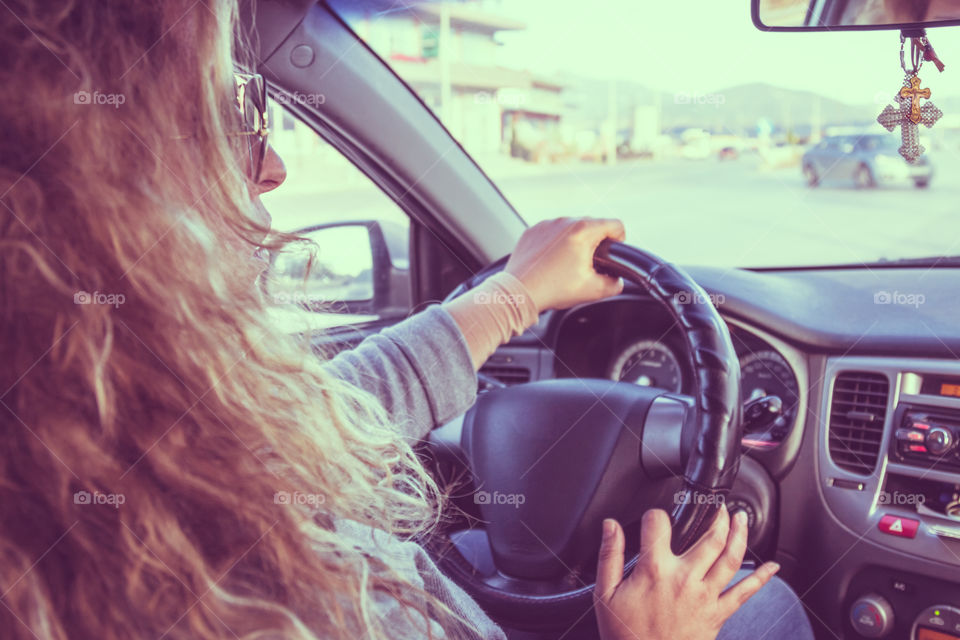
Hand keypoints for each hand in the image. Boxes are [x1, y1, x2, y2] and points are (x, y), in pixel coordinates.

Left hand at [505, 217, 624, 311]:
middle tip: (588, 265)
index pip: (616, 225)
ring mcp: (546, 224)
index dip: (620, 240)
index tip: (612, 253)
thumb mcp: (593, 291)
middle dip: (595, 243)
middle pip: (592, 225)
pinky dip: (555, 244)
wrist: (518, 292)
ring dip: (574, 242)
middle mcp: (565, 221)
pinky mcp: (532, 231)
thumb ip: (614, 284)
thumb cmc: (552, 289)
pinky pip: (551, 233)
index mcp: (583, 230)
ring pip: (570, 228)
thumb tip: (617, 280)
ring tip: (566, 266)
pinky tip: (551, 263)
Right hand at [594, 507, 780, 639]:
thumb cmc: (625, 634)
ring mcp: (704, 597)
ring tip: (741, 518)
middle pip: (709, 537)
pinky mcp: (717, 615)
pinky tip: (771, 567)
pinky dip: (761, 578)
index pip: (659, 525)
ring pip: (730, 558)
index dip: (655, 515)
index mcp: (655, 570)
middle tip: (718, 506)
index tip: (655, 518)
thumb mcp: (606, 594)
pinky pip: (744, 594)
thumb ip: (609, 555)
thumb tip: (610, 525)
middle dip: (716, 515)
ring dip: (739, 534)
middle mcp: (684, 579)